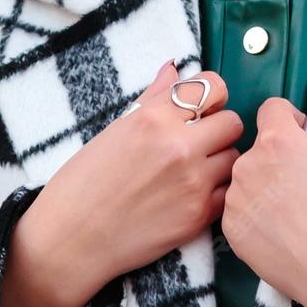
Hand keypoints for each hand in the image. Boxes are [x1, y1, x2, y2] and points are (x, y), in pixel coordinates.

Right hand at [2, 61, 243, 306]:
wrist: (71, 238)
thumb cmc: (83, 182)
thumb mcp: (115, 130)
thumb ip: (153, 98)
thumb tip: (174, 68)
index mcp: (154, 118)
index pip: (213, 87)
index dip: (212, 95)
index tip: (203, 107)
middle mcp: (179, 146)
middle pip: (233, 122)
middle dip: (219, 129)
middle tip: (200, 141)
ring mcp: (192, 183)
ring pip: (235, 158)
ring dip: (219, 161)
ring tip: (192, 171)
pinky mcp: (198, 216)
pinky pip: (228, 193)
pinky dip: (216, 193)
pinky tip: (192, 195)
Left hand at [220, 76, 306, 306]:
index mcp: (280, 141)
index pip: (273, 109)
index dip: (292, 122)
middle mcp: (249, 164)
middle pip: (258, 144)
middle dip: (278, 154)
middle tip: (306, 182)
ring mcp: (235, 198)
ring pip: (246, 175)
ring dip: (264, 182)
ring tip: (294, 208)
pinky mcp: (229, 228)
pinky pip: (237, 206)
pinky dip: (254, 210)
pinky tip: (280, 227)